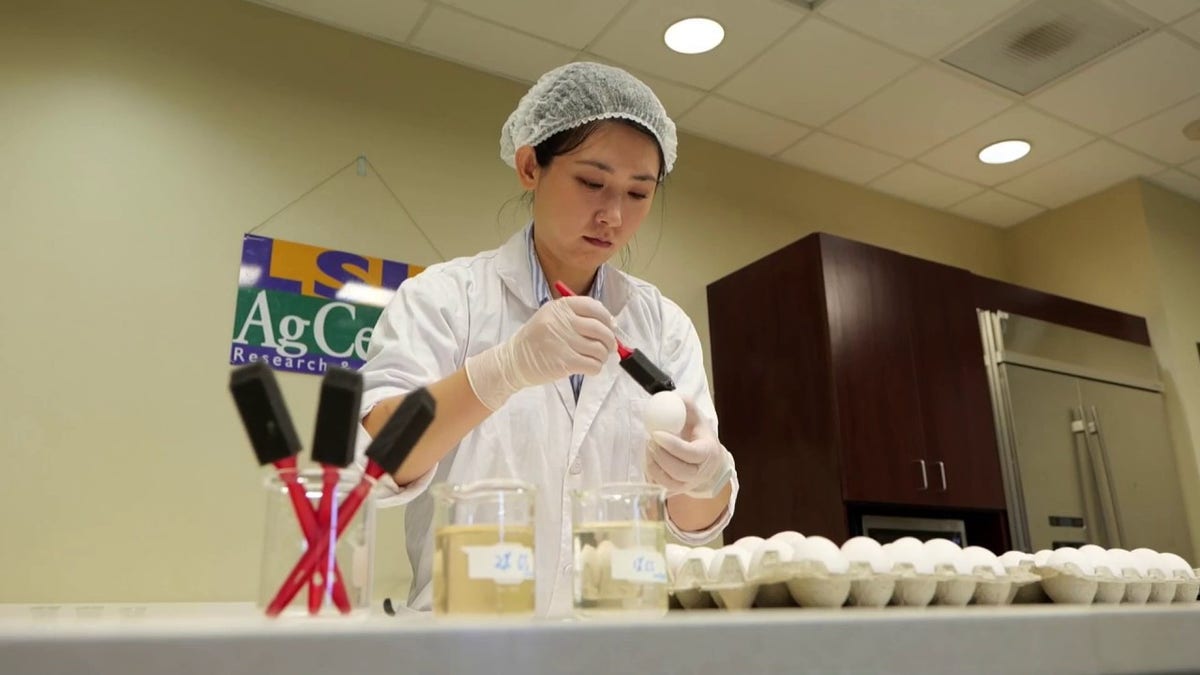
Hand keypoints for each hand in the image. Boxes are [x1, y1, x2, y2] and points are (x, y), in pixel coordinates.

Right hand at [465, 296, 615, 409]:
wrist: (514, 361)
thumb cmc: (536, 340)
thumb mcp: (551, 318)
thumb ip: (576, 316)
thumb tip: (610, 324)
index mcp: (560, 307)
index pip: (594, 307)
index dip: (607, 318)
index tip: (610, 327)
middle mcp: (562, 321)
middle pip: (600, 329)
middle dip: (610, 340)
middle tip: (609, 347)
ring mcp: (563, 342)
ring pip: (599, 349)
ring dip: (603, 356)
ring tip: (596, 358)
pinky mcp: (564, 362)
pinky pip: (593, 365)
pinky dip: (596, 368)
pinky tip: (589, 367)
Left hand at [645, 399, 732, 497]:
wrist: (707, 460)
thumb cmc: (699, 435)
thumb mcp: (696, 417)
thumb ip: (686, 405)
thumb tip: (671, 396)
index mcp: (708, 453)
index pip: (691, 453)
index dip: (672, 445)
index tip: (656, 433)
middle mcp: (700, 473)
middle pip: (679, 471)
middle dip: (661, 456)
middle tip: (649, 440)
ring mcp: (688, 484)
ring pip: (668, 481)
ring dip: (653, 464)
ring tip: (648, 448)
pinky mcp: (676, 490)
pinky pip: (661, 486)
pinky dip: (651, 473)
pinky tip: (649, 458)